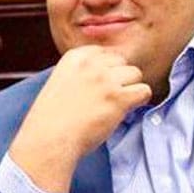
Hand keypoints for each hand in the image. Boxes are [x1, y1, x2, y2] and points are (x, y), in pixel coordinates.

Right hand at [8, 45, 151, 192]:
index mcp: (75, 57)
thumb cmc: (53, 118)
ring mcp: (106, 80)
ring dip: (129, 88)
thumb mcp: (61, 82)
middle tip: (108, 98)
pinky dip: (140, 101)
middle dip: (119, 78)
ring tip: (117, 105)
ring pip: (135, 74)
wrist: (49, 139)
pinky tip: (127, 110)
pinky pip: (144, 91)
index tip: (99, 87)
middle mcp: (91, 64)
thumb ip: (82, 73)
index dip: (106, 70)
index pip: (105, 53)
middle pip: (122, 62)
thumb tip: (109, 72)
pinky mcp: (118, 98)